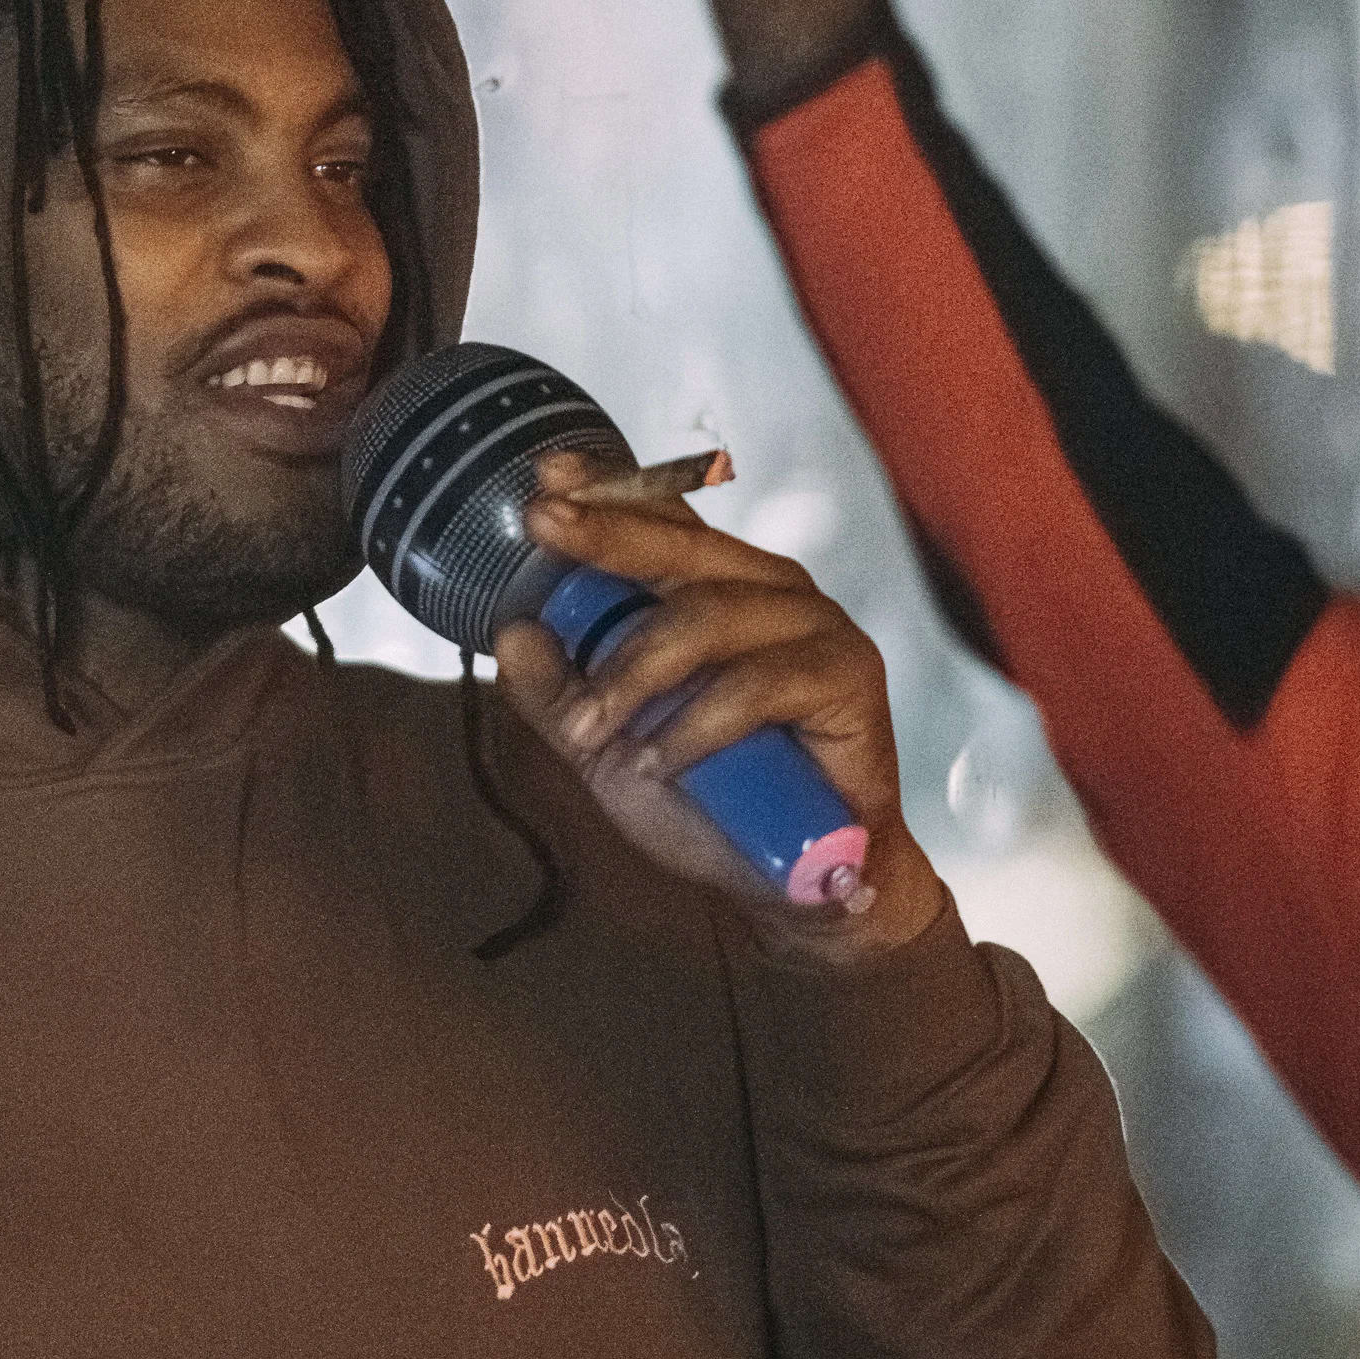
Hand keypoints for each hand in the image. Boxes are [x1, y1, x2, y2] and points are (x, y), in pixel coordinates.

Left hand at [492, 450, 943, 960]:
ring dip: (633, 676)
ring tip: (595, 734)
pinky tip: (660, 763)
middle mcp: (769, 592)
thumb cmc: (712, 806)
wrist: (791, 884)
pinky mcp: (848, 676)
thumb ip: (562, 697)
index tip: (546, 474)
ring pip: (706, 617)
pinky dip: (695, 726)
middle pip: (681, 546)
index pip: (661, 522)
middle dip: (606, 535)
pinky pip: (755, 685)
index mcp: (719, 590)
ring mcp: (814, 627)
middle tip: (545, 528)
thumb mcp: (611, 753)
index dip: (608, 490)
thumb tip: (511, 633)